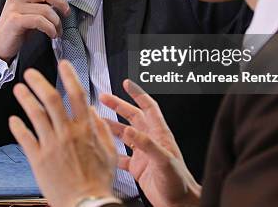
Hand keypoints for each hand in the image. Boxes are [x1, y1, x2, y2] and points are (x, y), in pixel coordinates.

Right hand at [0, 0, 69, 61]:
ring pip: (46, 10)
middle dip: (61, 2)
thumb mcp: (26, 9)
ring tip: (57, 31)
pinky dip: (50, 29)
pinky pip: (40, 21)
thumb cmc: (17, 26)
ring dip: (57, 23)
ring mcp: (15, 7)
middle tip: (66, 13)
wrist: (0, 44)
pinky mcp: (15, 20)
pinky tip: (52, 34)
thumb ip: (36, 0)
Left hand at [9, 60, 117, 206]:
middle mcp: (67, 134)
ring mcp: (51, 145)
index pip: (77, 95)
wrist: (86, 204)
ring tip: (18, 90)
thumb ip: (102, 129)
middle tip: (30, 73)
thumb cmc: (98, 182)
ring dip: (25, 99)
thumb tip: (93, 111)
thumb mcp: (110, 152)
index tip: (63, 65)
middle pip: (51, 99)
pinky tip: (13, 120)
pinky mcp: (38, 159)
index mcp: (86, 130)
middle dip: (39, 82)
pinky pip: (25, 138)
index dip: (70, 76)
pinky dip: (17, 127)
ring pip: (35, 115)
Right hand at [100, 80, 200, 206]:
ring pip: (125, 134)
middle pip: (133, 117)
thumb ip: (146, 144)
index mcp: (160, 135)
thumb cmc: (179, 183)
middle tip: (104, 97)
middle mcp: (151, 141)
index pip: (148, 108)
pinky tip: (102, 148)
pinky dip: (111, 151)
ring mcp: (144, 154)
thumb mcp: (163, 160)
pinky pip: (122, 156)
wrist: (179, 204)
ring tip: (98, 119)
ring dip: (112, 126)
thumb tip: (129, 130)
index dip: (138, 94)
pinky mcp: (138, 168)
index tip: (127, 83)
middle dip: (118, 106)